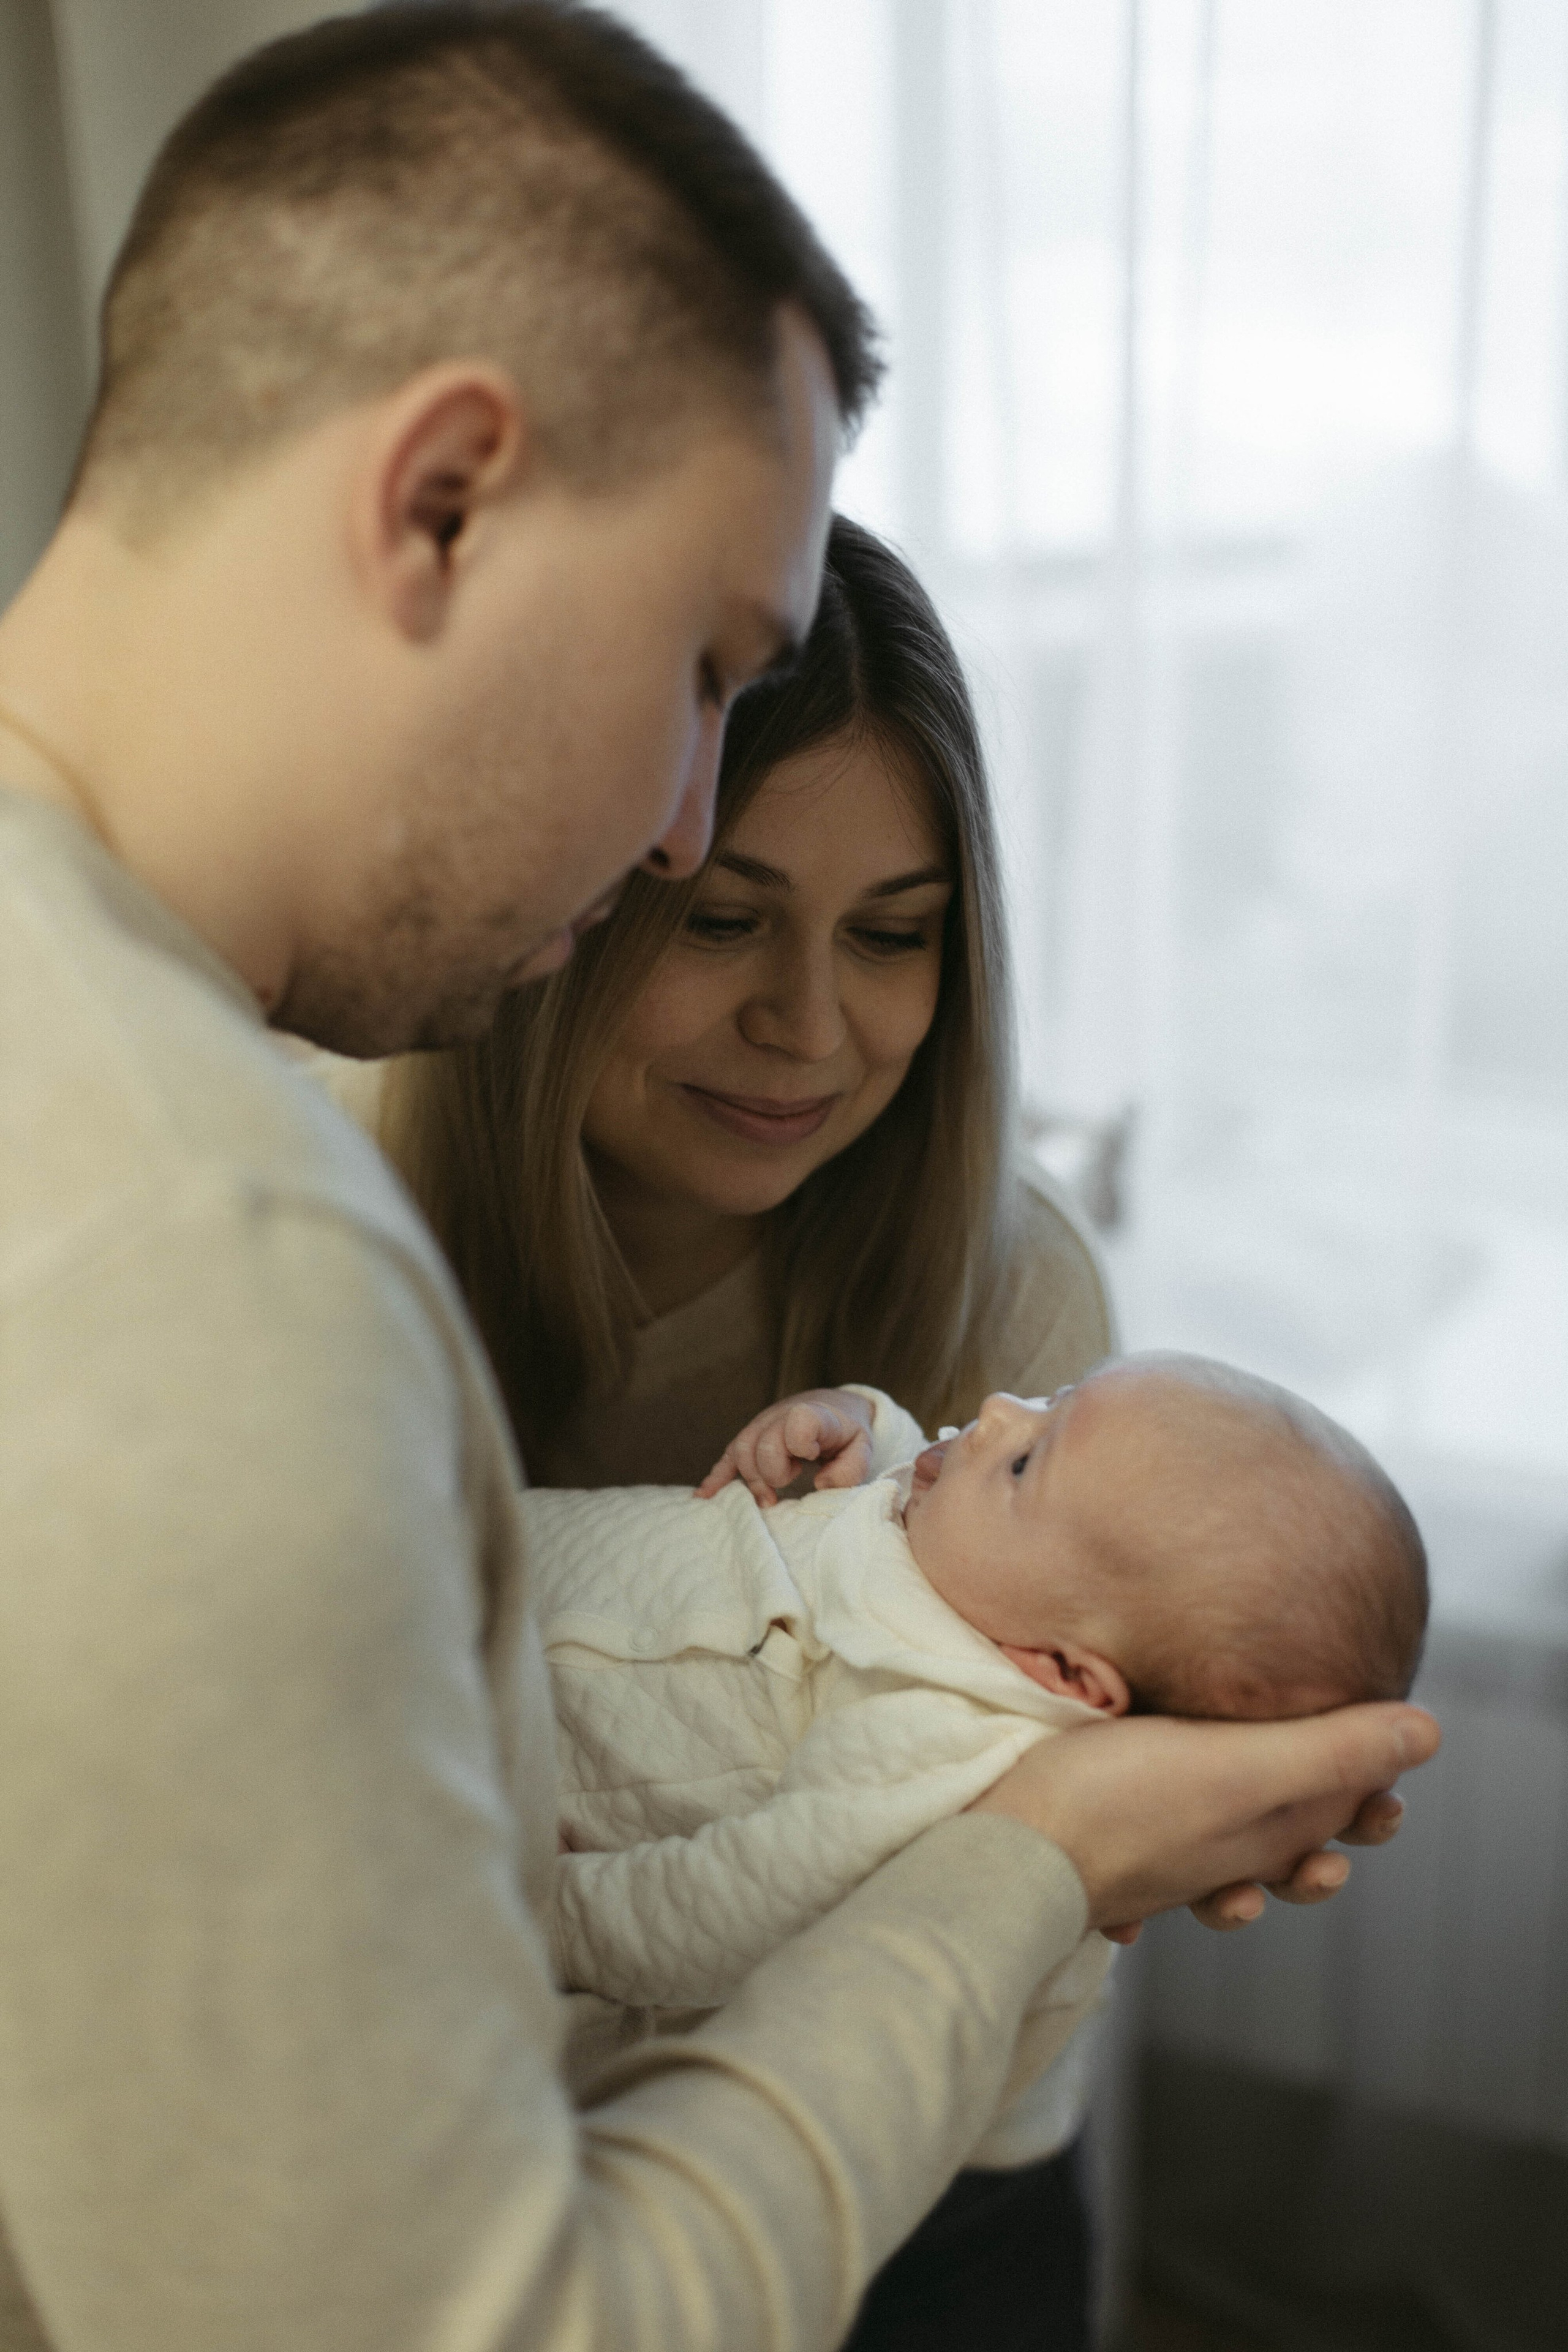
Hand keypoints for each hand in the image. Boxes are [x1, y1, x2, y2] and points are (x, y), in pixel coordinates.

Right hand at [696, 1389, 875, 1506]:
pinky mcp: (749, 1440)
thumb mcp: (862, 1448)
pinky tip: (704, 1496)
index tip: (810, 1457)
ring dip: (752, 1480)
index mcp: (814, 1415)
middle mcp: (780, 1417)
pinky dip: (716, 1478)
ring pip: (741, 1451)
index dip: (799, 1442)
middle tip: (790, 1483)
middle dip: (773, 1473)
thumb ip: (851, 1468)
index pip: (797, 1421)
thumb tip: (821, 1485)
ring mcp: (760, 1427)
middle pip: (761, 1445)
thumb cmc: (846, 1434)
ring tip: (769, 1498)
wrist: (831, 1408)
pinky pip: (728, 1458)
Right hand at [969, 1704, 1438, 1933]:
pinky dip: (1161, 1868)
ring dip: (1251, 1860)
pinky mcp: (1103, 1847)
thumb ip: (1331, 1754)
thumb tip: (1426, 1734)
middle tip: (1345, 1807)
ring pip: (1218, 1858)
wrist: (1007, 1853)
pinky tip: (1155, 1857)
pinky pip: (1145, 1859)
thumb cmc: (1119, 1806)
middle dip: (1319, 1834)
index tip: (1383, 1787)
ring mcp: (1156, 1859)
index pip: (1329, 1826)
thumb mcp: (1240, 1770)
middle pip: (1280, 1847)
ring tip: (1262, 1856)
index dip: (1367, 1800)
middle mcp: (1210, 1856)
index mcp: (1254, 1840)